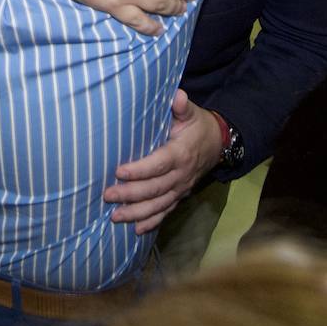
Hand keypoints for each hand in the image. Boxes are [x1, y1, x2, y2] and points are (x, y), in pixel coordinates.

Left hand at [103, 90, 223, 233]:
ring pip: (159, 204)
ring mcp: (181, 188)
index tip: (118, 172)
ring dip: (137, 213)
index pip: (159, 164)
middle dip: (130, 194)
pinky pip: (166, 211)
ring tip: (115, 217)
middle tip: (108, 196)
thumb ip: (182, 107)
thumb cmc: (197, 126)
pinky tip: (136, 230)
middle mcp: (181, 175)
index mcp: (181, 153)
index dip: (139, 170)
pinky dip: (152, 222)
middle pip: (155, 188)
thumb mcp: (192, 113)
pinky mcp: (180, 196)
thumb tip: (177, 96)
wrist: (218, 144)